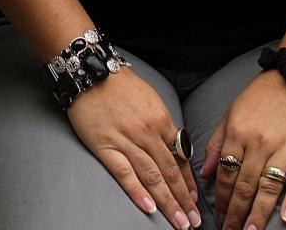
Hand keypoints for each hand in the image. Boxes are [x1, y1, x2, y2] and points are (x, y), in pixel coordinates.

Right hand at [68, 69, 202, 228]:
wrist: (90, 72)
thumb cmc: (120, 85)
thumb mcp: (151, 99)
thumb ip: (162, 124)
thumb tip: (174, 147)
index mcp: (161, 120)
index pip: (180, 158)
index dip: (188, 182)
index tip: (194, 201)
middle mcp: (148, 133)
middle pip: (170, 172)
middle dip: (183, 200)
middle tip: (193, 222)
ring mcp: (126, 140)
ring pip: (152, 177)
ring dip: (167, 202)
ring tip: (178, 222)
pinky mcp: (105, 146)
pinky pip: (124, 173)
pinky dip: (137, 192)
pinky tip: (149, 208)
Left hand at [201, 71, 285, 229]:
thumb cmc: (259, 97)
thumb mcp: (230, 114)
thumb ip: (216, 143)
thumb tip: (204, 173)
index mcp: (237, 134)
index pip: (225, 174)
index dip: (221, 199)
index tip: (217, 217)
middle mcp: (258, 144)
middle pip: (244, 185)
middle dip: (235, 212)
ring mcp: (283, 149)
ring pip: (268, 187)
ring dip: (258, 213)